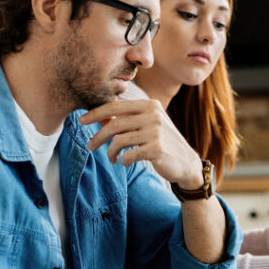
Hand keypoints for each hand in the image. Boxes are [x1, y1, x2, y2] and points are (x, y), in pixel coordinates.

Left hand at [80, 99, 204, 188]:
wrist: (187, 163)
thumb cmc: (163, 143)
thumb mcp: (148, 125)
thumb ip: (127, 119)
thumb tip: (100, 117)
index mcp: (149, 105)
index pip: (115, 106)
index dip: (96, 113)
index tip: (81, 120)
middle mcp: (153, 115)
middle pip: (114, 124)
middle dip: (98, 136)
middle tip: (89, 146)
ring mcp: (155, 132)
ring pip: (119, 141)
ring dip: (110, 152)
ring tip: (111, 158)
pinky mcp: (156, 149)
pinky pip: (128, 155)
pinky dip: (123, 161)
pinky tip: (125, 163)